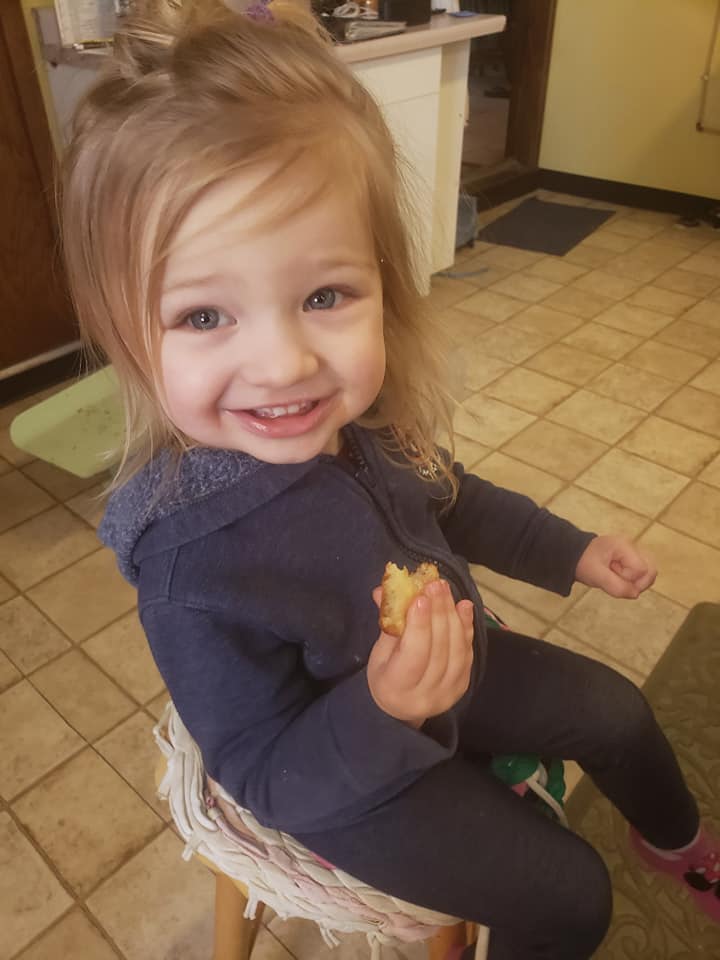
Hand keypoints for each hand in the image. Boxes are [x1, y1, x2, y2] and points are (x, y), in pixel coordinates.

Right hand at [367, 579, 473, 728]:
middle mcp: (425, 695)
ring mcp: (447, 693)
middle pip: (438, 650)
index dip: (419, 626)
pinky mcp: (462, 686)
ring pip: (456, 651)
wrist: (400, 708)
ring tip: (446, 591)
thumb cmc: (385, 674)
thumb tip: (384, 590)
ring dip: (453, 616)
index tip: (421, 597)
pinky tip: (463, 607)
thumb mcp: (379, 653)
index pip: (414, 656)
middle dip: (438, 613)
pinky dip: (466, 627)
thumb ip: (388, 623)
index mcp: (396, 687)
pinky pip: (467, 653)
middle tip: (436, 585)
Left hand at [575, 535, 656, 598]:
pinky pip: (644, 574)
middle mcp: (634, 547)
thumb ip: (616, 586)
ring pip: (650, 573)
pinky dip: (634, 580)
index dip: (629, 578)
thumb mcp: (596, 576)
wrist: (576, 556)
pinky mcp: (635, 560)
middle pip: (651, 570)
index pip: (642, 569)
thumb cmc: (584, 563)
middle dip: (636, 582)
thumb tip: (636, 594)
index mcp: (624, 546)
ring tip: (616, 577)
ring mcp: (636, 553)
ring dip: (635, 582)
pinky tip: (619, 577)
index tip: (611, 574)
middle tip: (615, 578)